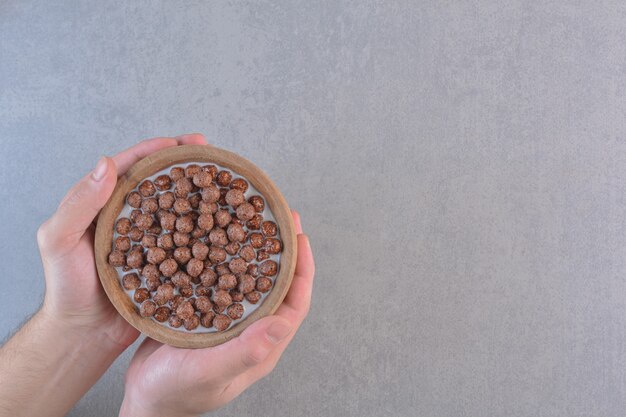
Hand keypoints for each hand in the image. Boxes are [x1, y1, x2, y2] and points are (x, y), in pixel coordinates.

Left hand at [36, 134, 206, 348]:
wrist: (86, 332)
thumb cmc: (67, 286)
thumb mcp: (59, 241)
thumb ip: (78, 204)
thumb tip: (105, 164)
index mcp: (105, 203)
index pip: (133, 165)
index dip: (160, 149)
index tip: (187, 142)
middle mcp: (132, 216)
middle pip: (162, 182)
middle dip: (188, 166)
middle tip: (214, 156)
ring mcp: (151, 239)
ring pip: (179, 209)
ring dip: (201, 195)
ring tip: (225, 185)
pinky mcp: (166, 262)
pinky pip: (187, 241)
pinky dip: (205, 230)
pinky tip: (223, 226)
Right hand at [119, 212, 314, 416]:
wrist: (143, 399)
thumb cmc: (177, 392)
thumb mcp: (209, 372)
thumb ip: (245, 350)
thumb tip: (283, 322)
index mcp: (262, 345)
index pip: (295, 303)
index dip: (303, 270)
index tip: (301, 237)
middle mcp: (250, 329)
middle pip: (276, 284)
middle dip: (282, 250)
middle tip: (281, 215)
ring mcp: (229, 320)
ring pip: (250, 278)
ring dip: (255, 248)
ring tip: (254, 218)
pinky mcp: (206, 312)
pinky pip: (224, 280)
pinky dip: (226, 255)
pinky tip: (218, 236)